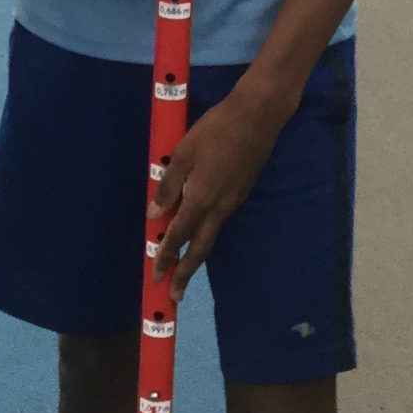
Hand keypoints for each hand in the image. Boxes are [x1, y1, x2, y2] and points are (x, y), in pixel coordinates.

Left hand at [150, 85, 285, 299]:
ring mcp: (234, 201)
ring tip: (184, 269)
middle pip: (200, 248)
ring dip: (196, 255)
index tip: (156, 276)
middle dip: (185, 272)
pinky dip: (207, 233)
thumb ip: (169, 184)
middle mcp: (219, 206)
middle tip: (174, 295)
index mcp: (202, 197)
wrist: (258, 117)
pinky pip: (220, 220)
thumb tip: (155, 215)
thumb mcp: (184, 152)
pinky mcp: (242, 193)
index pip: (179, 234)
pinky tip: (200, 232)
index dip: (165, 255)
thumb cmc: (216, 129)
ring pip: (211, 235)